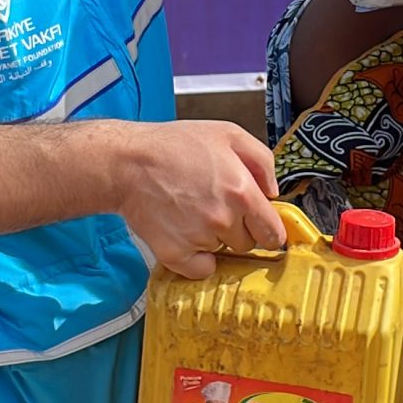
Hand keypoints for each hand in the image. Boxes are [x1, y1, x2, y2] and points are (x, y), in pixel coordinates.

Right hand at [110, 120, 286, 280]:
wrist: (129, 163)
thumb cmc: (174, 145)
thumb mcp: (227, 134)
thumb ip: (262, 160)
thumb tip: (273, 191)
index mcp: (241, 190)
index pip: (272, 231)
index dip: (270, 231)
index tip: (265, 230)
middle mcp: (223, 219)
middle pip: (249, 243)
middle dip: (240, 229)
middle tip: (217, 207)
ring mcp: (199, 239)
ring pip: (223, 252)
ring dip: (215, 239)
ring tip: (194, 212)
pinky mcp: (176, 253)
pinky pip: (201, 269)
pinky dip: (197, 259)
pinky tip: (187, 236)